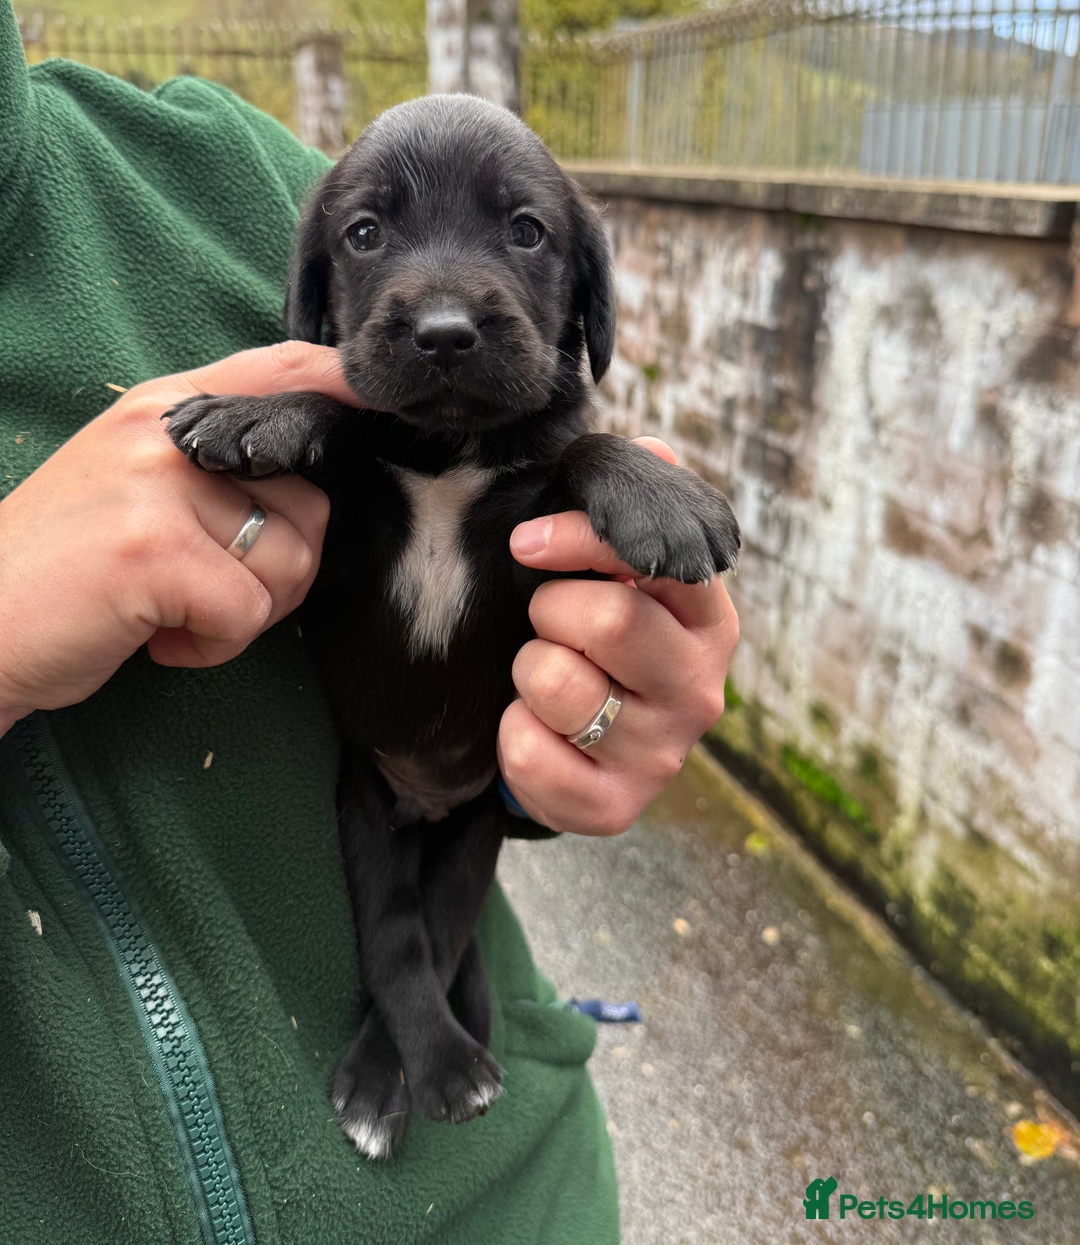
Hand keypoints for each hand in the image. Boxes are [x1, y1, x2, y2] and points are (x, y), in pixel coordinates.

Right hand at [0, 342, 358, 735]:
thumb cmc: (64, 568)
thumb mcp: (130, 485)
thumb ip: (209, 466)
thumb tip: (310, 478)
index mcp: (162, 409)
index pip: (279, 370)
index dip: (342, 381)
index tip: (380, 398)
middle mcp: (165, 435)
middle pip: (309, 501)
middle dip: (279, 569)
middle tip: (206, 589)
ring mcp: (158, 488)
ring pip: (289, 561)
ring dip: (244, 612)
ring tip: (173, 610)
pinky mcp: (154, 551)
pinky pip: (247, 611)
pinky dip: (212, 645)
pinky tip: (157, 638)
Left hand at [497, 439, 739, 833]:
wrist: (577, 743)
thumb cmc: (593, 634)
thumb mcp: (610, 569)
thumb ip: (630, 505)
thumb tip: (652, 450)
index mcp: (707, 617)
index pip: (659, 558)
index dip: (582, 539)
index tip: (528, 541)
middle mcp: (700, 686)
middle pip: (610, 621)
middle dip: (549, 610)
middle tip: (545, 621)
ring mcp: (664, 753)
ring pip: (559, 686)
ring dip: (527, 673)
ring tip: (544, 676)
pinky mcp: (617, 807)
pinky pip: (531, 758)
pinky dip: (512, 735)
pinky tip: (533, 729)